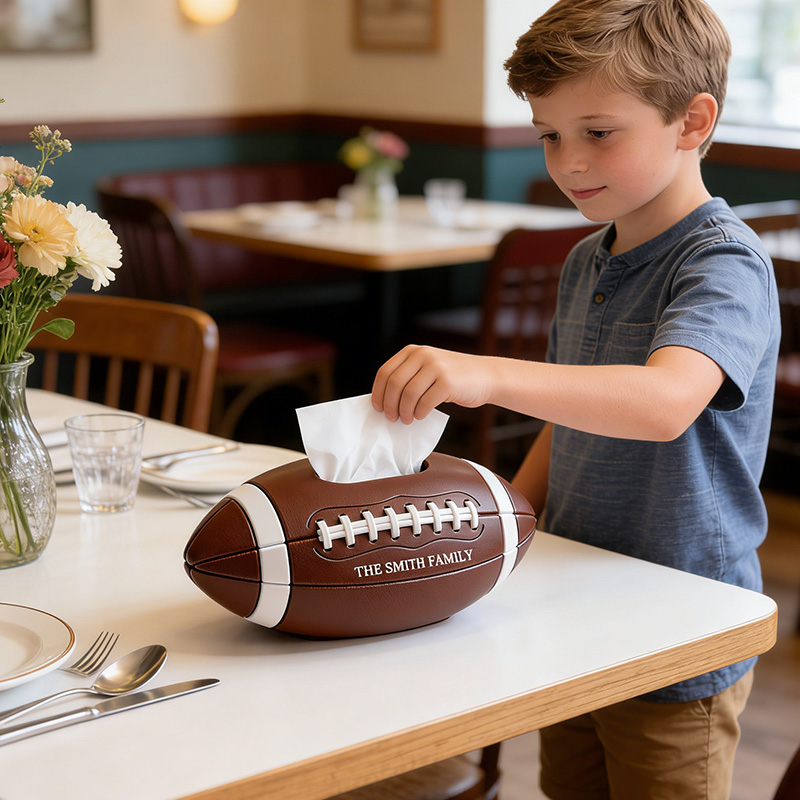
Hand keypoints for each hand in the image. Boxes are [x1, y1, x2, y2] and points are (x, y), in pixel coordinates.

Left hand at [371, 345, 492, 423]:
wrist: (485, 376)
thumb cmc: (454, 377)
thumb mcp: (428, 368)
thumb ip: (408, 376)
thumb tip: (385, 400)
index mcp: (413, 351)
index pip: (385, 372)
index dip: (378, 392)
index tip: (378, 407)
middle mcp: (423, 355)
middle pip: (394, 384)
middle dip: (390, 405)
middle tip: (392, 417)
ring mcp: (436, 367)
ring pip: (408, 394)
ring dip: (404, 411)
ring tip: (407, 419)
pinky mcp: (447, 382)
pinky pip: (425, 402)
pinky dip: (419, 413)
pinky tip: (421, 415)